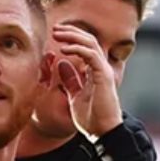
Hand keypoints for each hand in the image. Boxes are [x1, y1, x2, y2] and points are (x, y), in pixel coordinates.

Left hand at [53, 24, 123, 138]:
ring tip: (57, 34)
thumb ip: (70, 80)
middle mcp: (101, 67)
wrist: (103, 132)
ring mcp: (104, 70)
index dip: (72, 38)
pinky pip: (92, 55)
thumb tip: (62, 64)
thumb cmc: (91, 117)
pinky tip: (64, 49)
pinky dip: (78, 49)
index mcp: (95, 71)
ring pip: (90, 44)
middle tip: (55, 28)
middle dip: (71, 32)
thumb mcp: (75, 96)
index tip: (56, 34)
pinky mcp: (103, 76)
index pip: (85, 46)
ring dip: (73, 36)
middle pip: (88, 40)